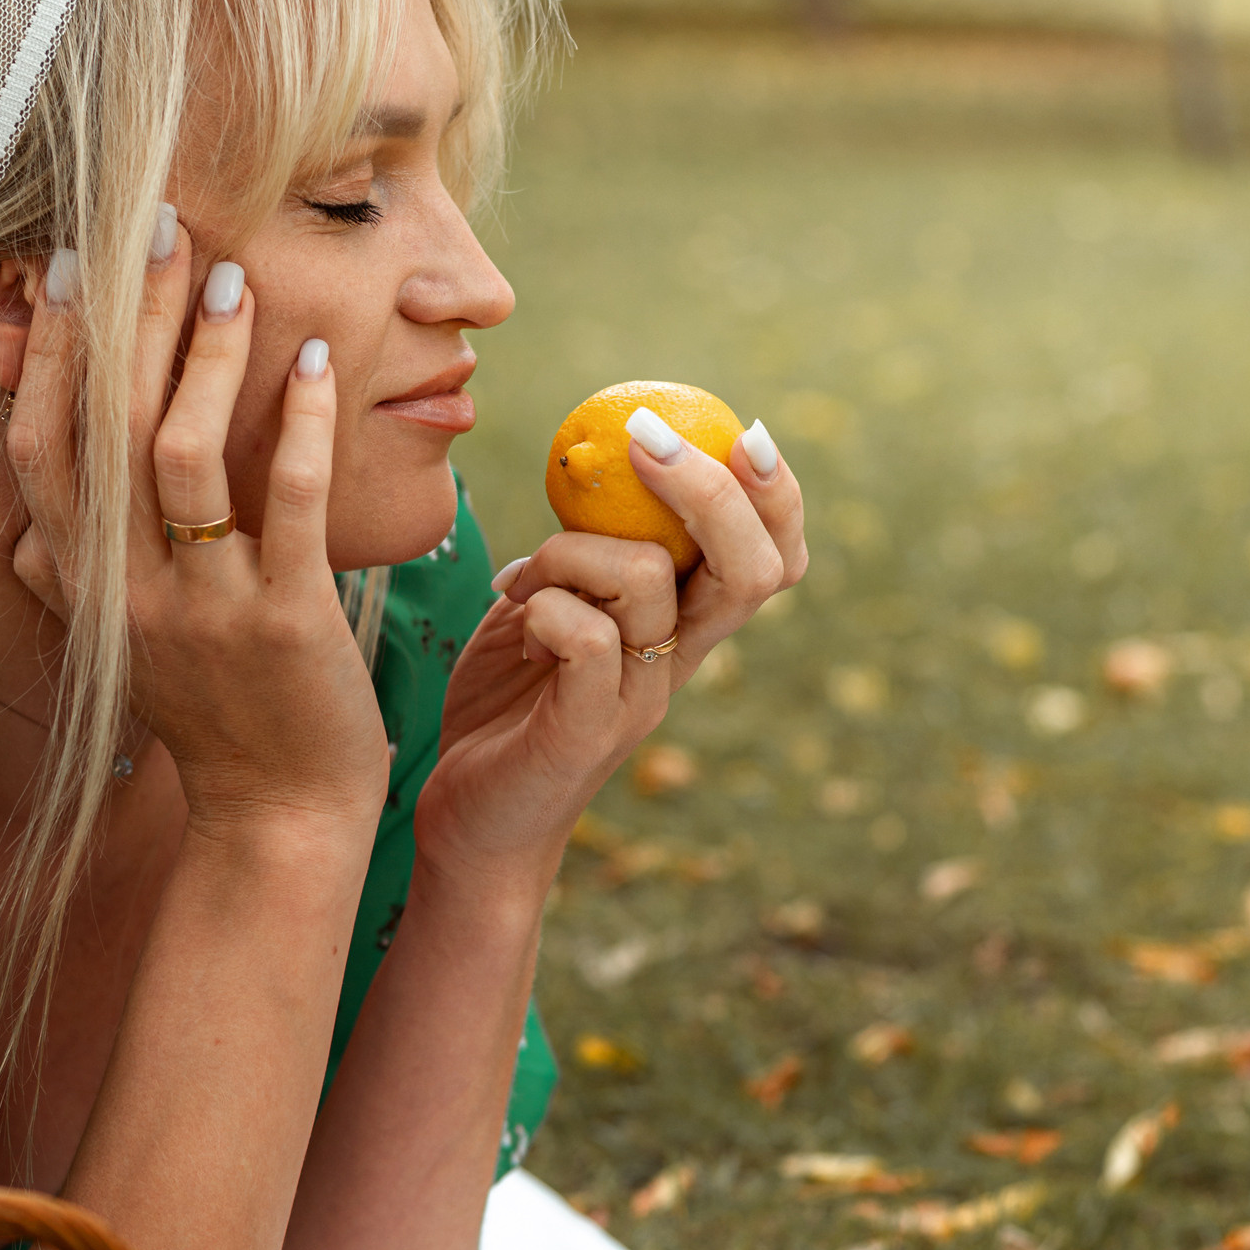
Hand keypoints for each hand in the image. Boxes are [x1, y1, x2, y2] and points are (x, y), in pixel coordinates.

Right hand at [7, 230, 389, 843]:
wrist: (277, 815)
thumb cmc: (209, 712)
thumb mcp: (123, 643)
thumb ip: (74, 578)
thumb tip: (26, 522)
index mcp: (89, 589)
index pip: (40, 451)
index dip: (45, 354)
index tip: (65, 265)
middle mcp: (131, 594)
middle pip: (107, 432)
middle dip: (129, 320)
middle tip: (159, 230)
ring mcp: (206, 608)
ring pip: (184, 458)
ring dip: (206, 358)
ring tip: (232, 279)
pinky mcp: (288, 621)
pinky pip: (290, 505)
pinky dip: (300, 426)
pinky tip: (313, 360)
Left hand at [415, 415, 807, 881]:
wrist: (471, 819)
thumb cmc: (509, 701)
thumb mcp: (550, 602)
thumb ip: (583, 546)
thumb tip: (592, 455)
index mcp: (684, 626)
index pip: (773, 558)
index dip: (779, 496)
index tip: (747, 430)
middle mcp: (680, 662)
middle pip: (752, 568)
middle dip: (711, 490)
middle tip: (646, 439)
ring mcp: (640, 699)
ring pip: (649, 580)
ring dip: (573, 547)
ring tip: (523, 579)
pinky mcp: (589, 732)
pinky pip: (588, 637)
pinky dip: (545, 603)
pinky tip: (514, 614)